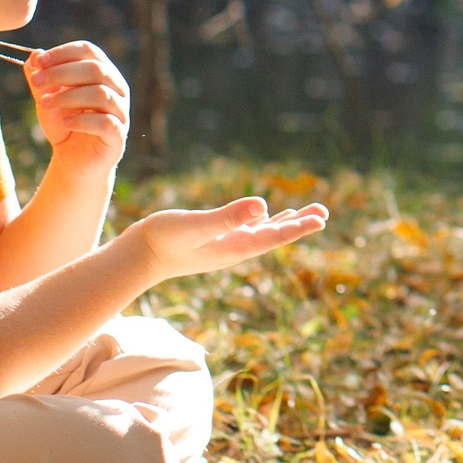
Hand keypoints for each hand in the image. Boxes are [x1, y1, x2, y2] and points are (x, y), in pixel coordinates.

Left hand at [22, 42, 129, 175]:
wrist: (73, 161)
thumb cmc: (64, 123)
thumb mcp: (46, 99)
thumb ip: (41, 79)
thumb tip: (34, 55)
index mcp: (102, 73)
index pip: (89, 51)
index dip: (63, 53)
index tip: (38, 62)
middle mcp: (117, 89)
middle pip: (96, 69)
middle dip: (62, 73)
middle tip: (36, 81)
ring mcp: (121, 112)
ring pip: (101, 94)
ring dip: (69, 96)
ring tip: (45, 104)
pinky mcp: (118, 136)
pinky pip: (106, 123)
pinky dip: (82, 120)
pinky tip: (65, 122)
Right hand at [132, 196, 327, 282]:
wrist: (138, 256)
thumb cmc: (163, 239)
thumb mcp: (196, 225)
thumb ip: (228, 218)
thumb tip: (262, 206)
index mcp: (236, 247)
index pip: (275, 236)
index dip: (299, 227)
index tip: (320, 219)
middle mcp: (236, 248)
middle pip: (275, 235)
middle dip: (300, 224)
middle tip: (323, 213)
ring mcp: (226, 245)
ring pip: (265, 232)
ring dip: (287, 222)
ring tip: (309, 214)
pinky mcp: (216, 240)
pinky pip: (249, 230)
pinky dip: (265, 222)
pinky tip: (270, 216)